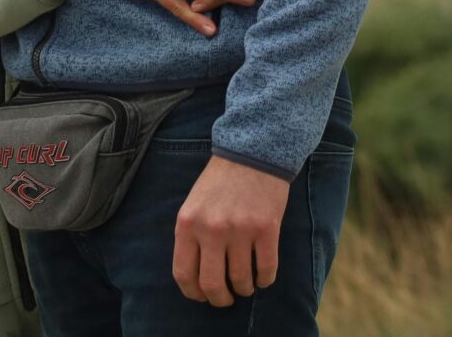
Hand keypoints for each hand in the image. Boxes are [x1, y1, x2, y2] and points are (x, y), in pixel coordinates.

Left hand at [174, 155, 288, 304]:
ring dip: (244, 289)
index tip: (202, 296)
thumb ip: (191, 236)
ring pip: (241, 280)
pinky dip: (265, 280)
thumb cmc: (221, 180)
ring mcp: (240, 229)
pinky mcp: (266, 228)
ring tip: (246, 286)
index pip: (184, 273)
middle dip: (220, 299)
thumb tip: (197, 276)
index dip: (193, 293)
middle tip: (226, 299)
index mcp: (188, 223)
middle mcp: (211, 229)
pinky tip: (263, 277)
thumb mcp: (194, 204)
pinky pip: (266, 269)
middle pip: (212, 284)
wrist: (253, 151)